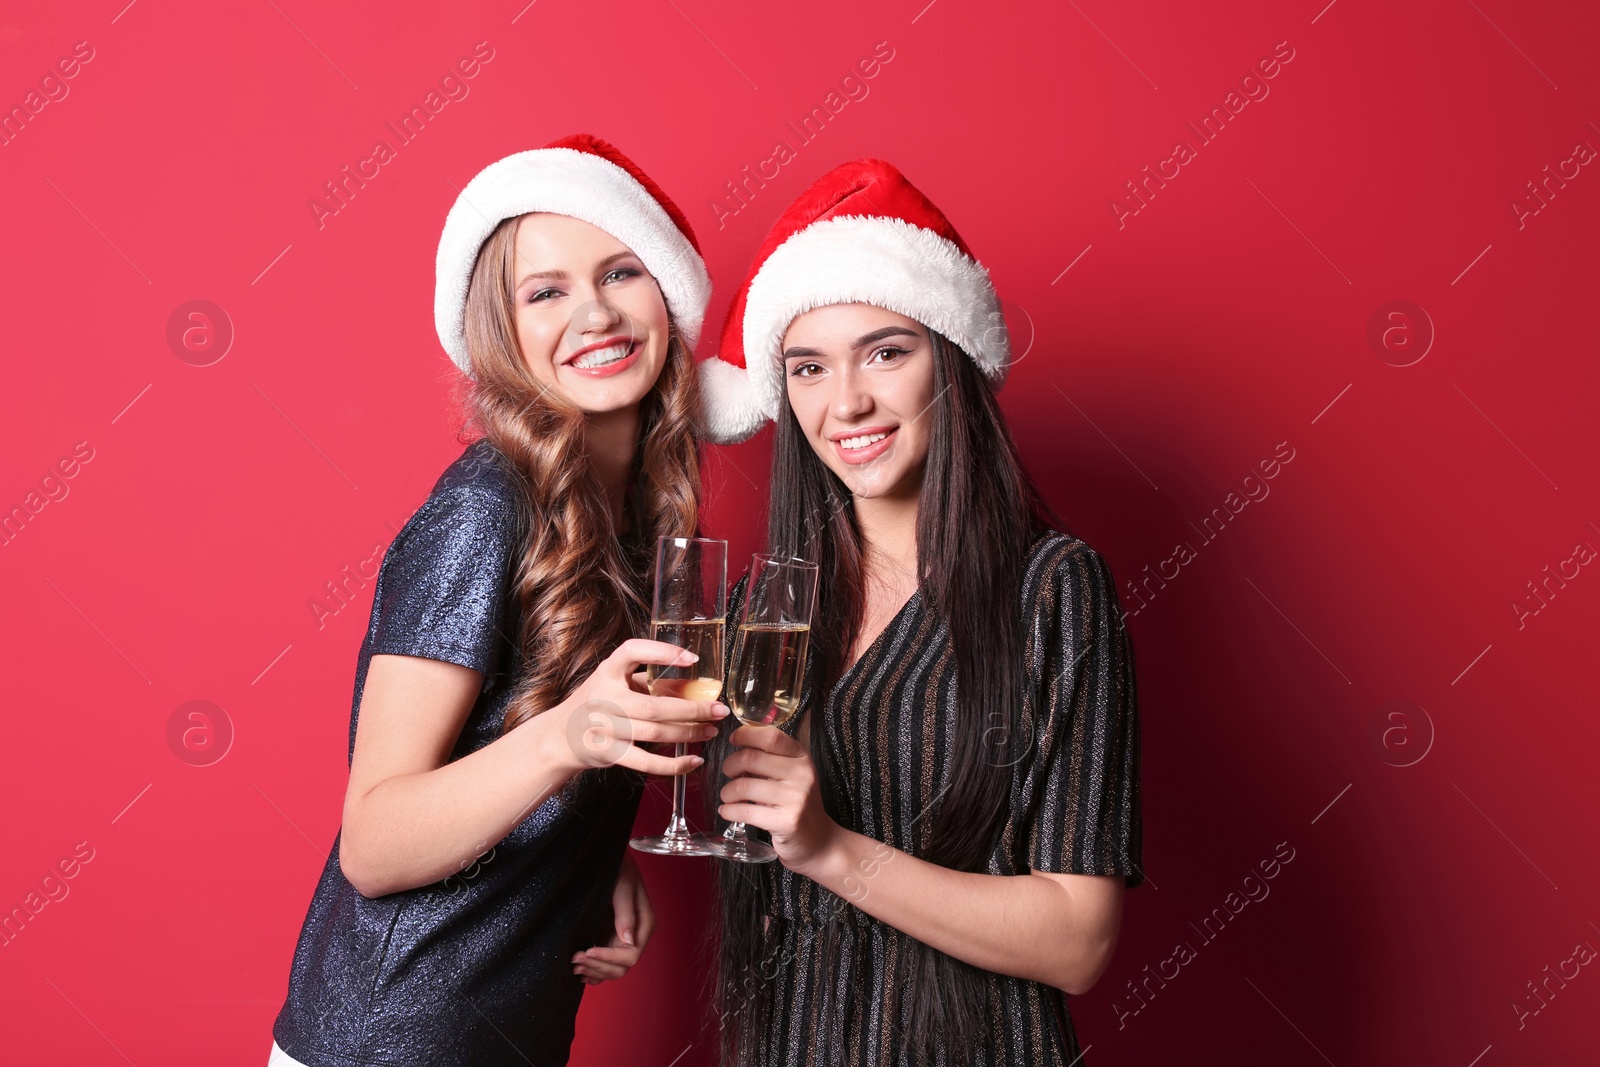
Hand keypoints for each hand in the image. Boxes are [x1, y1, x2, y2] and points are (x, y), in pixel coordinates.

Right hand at [554, 639, 728, 776]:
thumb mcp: (617, 683)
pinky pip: (646, 762)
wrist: (560, 736)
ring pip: (655, 733)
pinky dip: (674, 764)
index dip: (662, 653)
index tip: (692, 659)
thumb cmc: (596, 703)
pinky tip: (694, 761)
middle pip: (655, 705)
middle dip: (693, 709)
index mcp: (607, 671)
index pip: (632, 651)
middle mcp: (603, 697)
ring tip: (711, 731)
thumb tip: (695, 686)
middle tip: (719, 710)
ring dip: (689, 733)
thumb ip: (649, 681)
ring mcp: (604, 727)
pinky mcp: (609, 753)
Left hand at [573, 853, 653, 984]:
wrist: (608, 858)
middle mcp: (636, 935)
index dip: (609, 957)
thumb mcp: (622, 886)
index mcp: (644, 924)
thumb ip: (625, 912)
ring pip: (612, 969)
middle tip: (575, 959)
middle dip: (599, 966)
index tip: (587, 951)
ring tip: (575, 966)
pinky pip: (604, 963)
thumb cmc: (619, 868)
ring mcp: (622, 939)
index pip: (631, 954)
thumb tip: (628, 940)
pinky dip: (594, 971)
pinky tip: (581, 971)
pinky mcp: (609, 938)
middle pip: (621, 967)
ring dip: (594, 971)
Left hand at [718, 725, 840, 875]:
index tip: (733, 739)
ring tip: (728, 797)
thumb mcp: (792, 775)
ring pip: (744, 786)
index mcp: (802, 758)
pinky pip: (746, 812)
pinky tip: (727, 812)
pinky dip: (729, 811)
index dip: (746, 734)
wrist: (819, 841)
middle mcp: (802, 775)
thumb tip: (738, 745)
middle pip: (752, 758)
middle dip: (730, 765)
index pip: (771, 737)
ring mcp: (796, 799)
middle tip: (728, 773)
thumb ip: (771, 759)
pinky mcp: (786, 822)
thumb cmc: (797, 804)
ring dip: (727, 792)